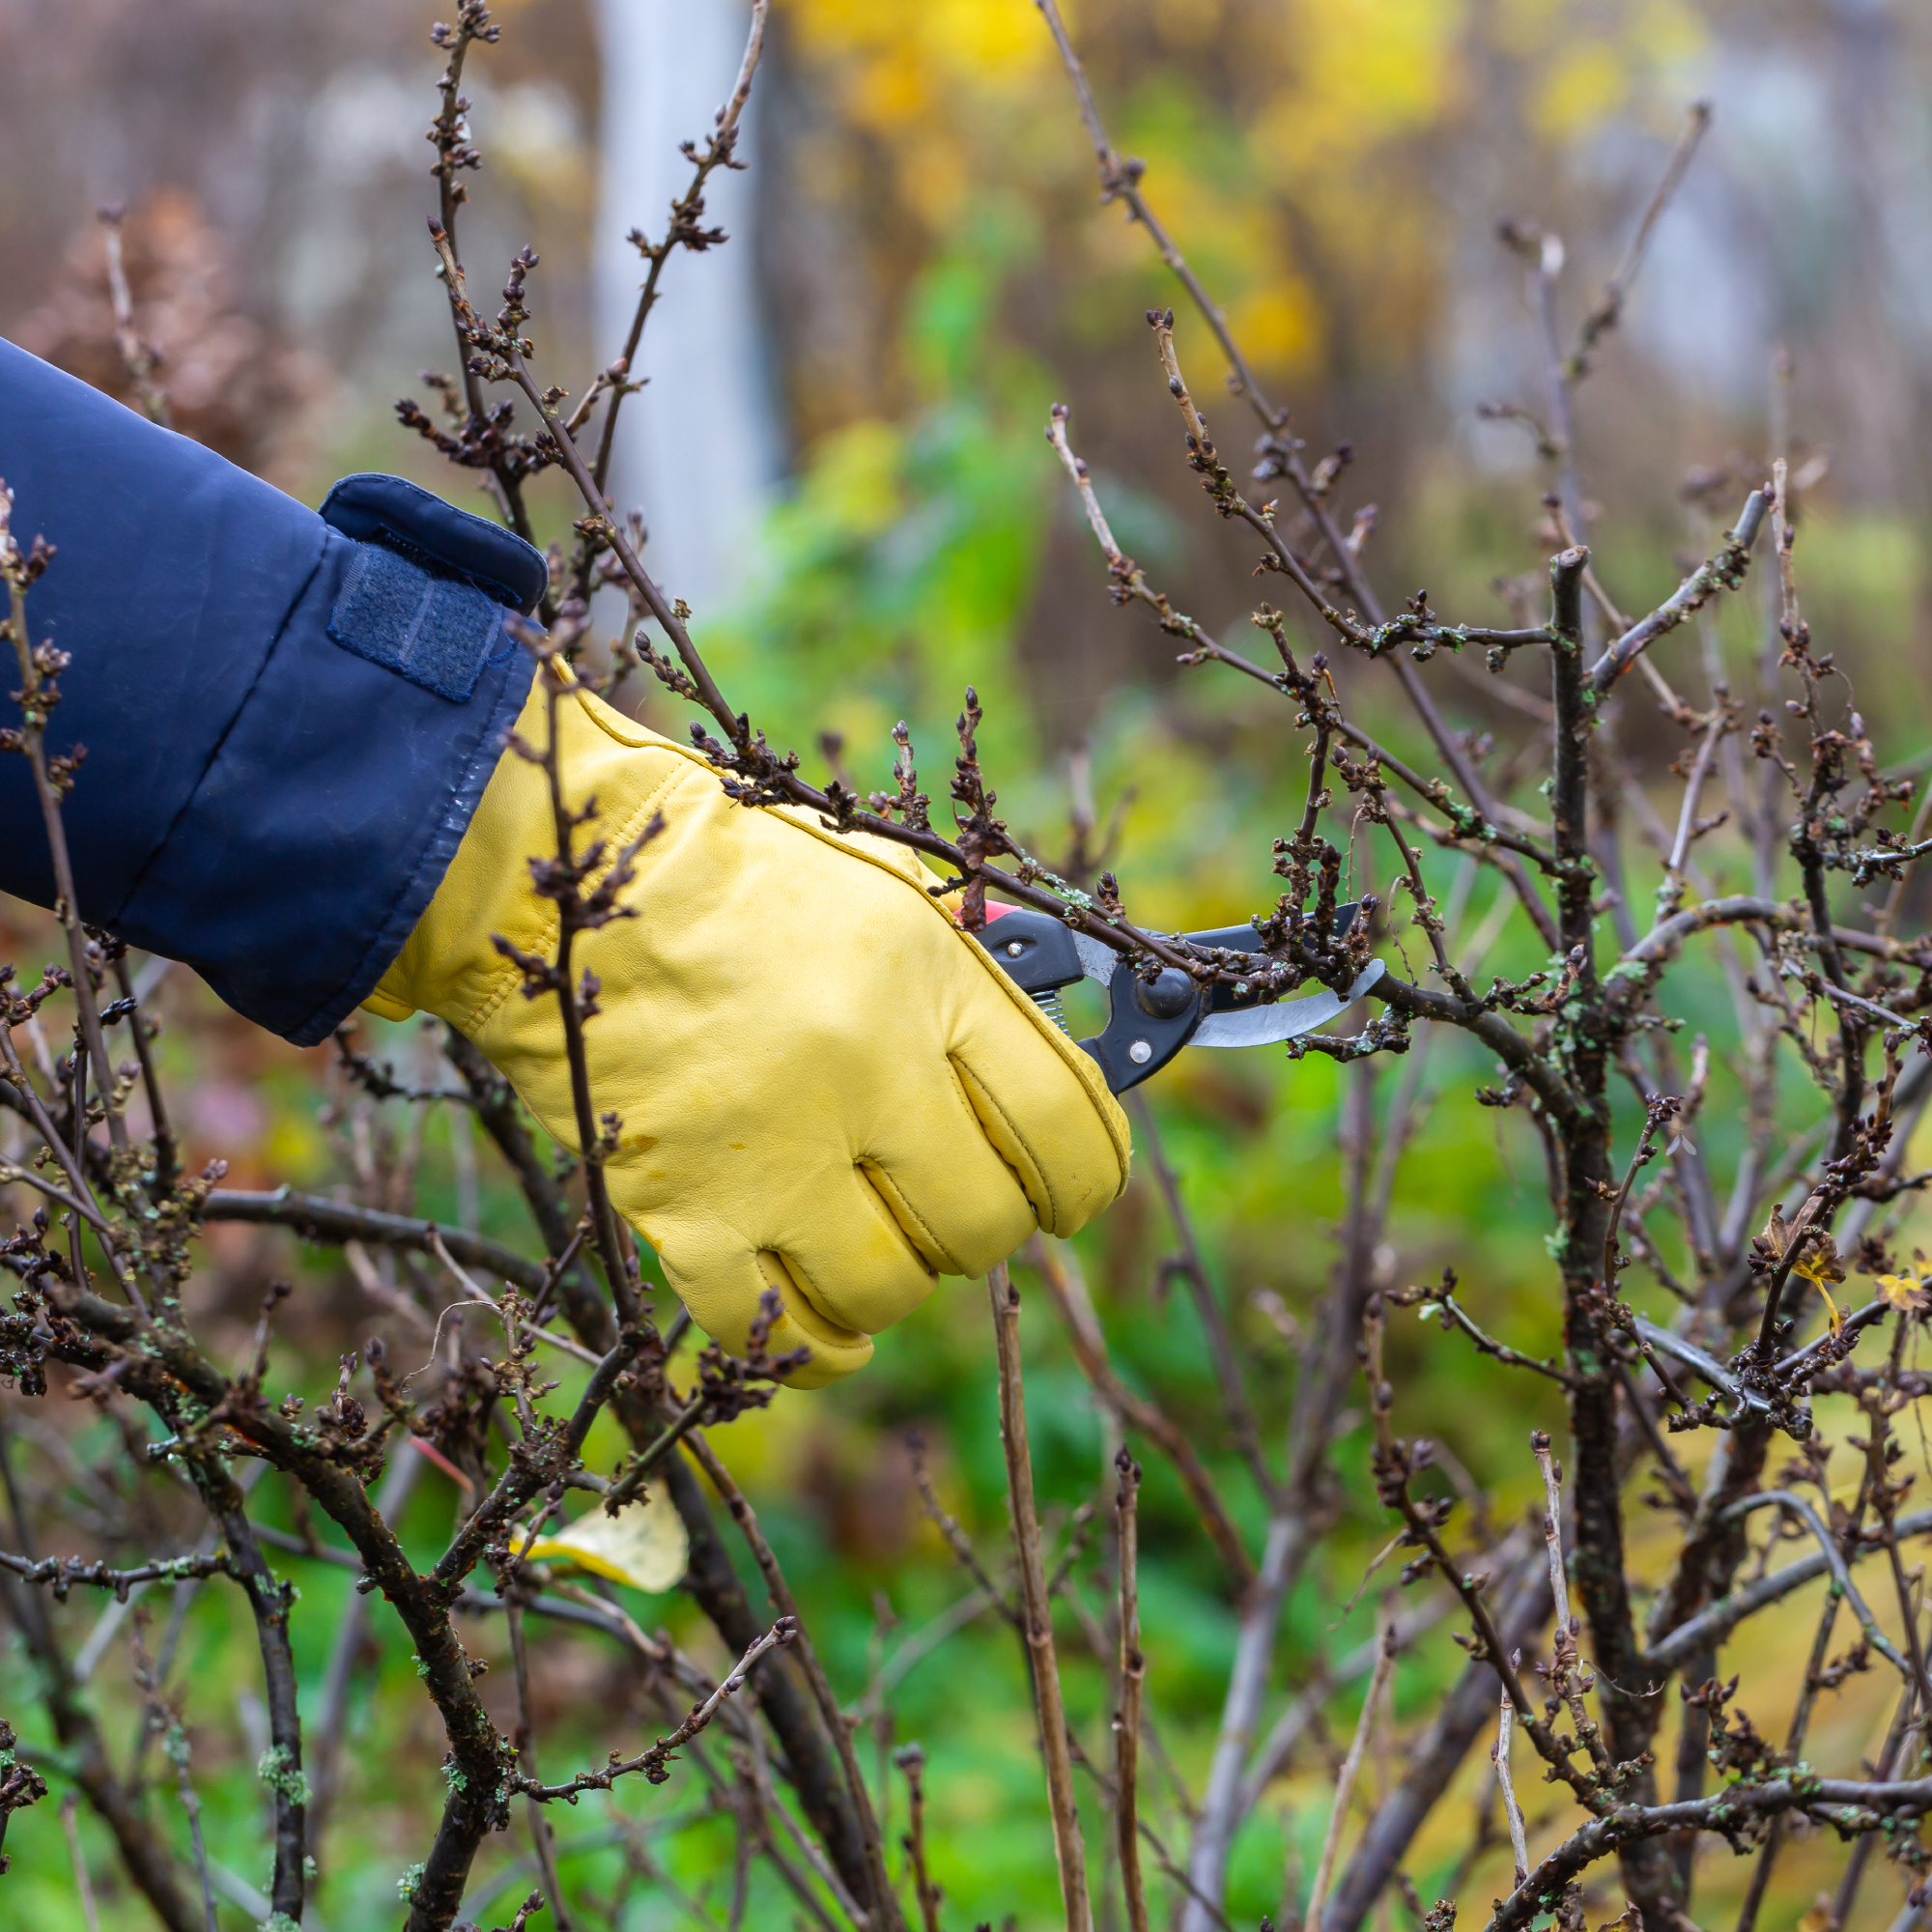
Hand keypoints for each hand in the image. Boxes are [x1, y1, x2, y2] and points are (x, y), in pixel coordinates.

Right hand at [366, 672, 1131, 1383]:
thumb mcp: (881, 888)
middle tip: (944, 1202)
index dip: (1083, 1175)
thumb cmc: (730, 874)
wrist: (562, 879)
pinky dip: (804, 1348)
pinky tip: (816, 1325)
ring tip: (864, 1241)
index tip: (1068, 1190)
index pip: (1065, 1126)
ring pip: (889, 1289)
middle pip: (985, 1225)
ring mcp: (774, 1150)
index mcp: (929, 982)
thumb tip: (1046, 1059)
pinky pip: (771, 1334)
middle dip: (979, 1227)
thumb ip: (967, 976)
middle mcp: (867, 1072)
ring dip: (890, 1281)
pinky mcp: (682, 1208)